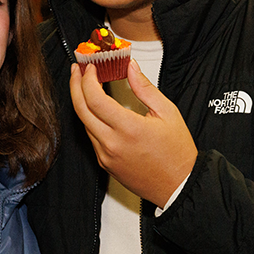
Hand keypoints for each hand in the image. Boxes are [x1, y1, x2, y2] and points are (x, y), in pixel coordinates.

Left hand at [69, 59, 197, 207]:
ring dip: (81, 102)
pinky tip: (96, 109)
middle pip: (81, 110)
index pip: (95, 99)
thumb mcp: (167, 112)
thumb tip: (131, 68)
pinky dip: (90, 119)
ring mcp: (106, 156)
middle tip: (77, 70)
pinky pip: (91, 137)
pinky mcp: (105, 164)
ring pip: (84, 123)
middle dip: (75, 85)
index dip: (88, 79)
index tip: (90, 67)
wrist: (178, 186)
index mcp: (129, 129)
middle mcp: (113, 144)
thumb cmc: (177, 152)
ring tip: (85, 86)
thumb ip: (145, 88)